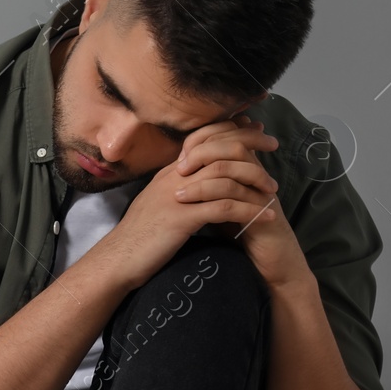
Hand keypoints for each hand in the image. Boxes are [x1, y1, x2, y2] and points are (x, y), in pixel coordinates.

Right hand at [92, 114, 282, 290]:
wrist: (117, 259)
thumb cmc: (138, 236)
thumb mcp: (158, 203)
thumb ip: (178, 187)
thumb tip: (198, 181)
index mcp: (170, 172)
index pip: (203, 138)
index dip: (232, 130)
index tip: (256, 130)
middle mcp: (174, 177)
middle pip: (218, 149)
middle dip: (251, 144)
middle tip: (273, 147)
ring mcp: (178, 196)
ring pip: (224, 175)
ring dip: (254, 180)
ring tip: (273, 191)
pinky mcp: (182, 218)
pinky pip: (224, 208)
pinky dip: (249, 211)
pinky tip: (265, 218)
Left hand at [196, 114, 312, 287]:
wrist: (269, 259)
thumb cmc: (241, 230)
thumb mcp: (219, 201)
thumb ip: (207, 183)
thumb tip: (180, 169)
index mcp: (244, 168)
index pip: (226, 136)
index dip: (201, 139)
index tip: (180, 154)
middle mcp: (255, 174)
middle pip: (232, 144)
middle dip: (202, 151)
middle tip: (179, 166)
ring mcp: (261, 191)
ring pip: (234, 168)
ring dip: (202, 178)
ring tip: (177, 192)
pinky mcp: (262, 212)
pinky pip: (238, 197)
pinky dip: (212, 200)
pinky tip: (193, 208)